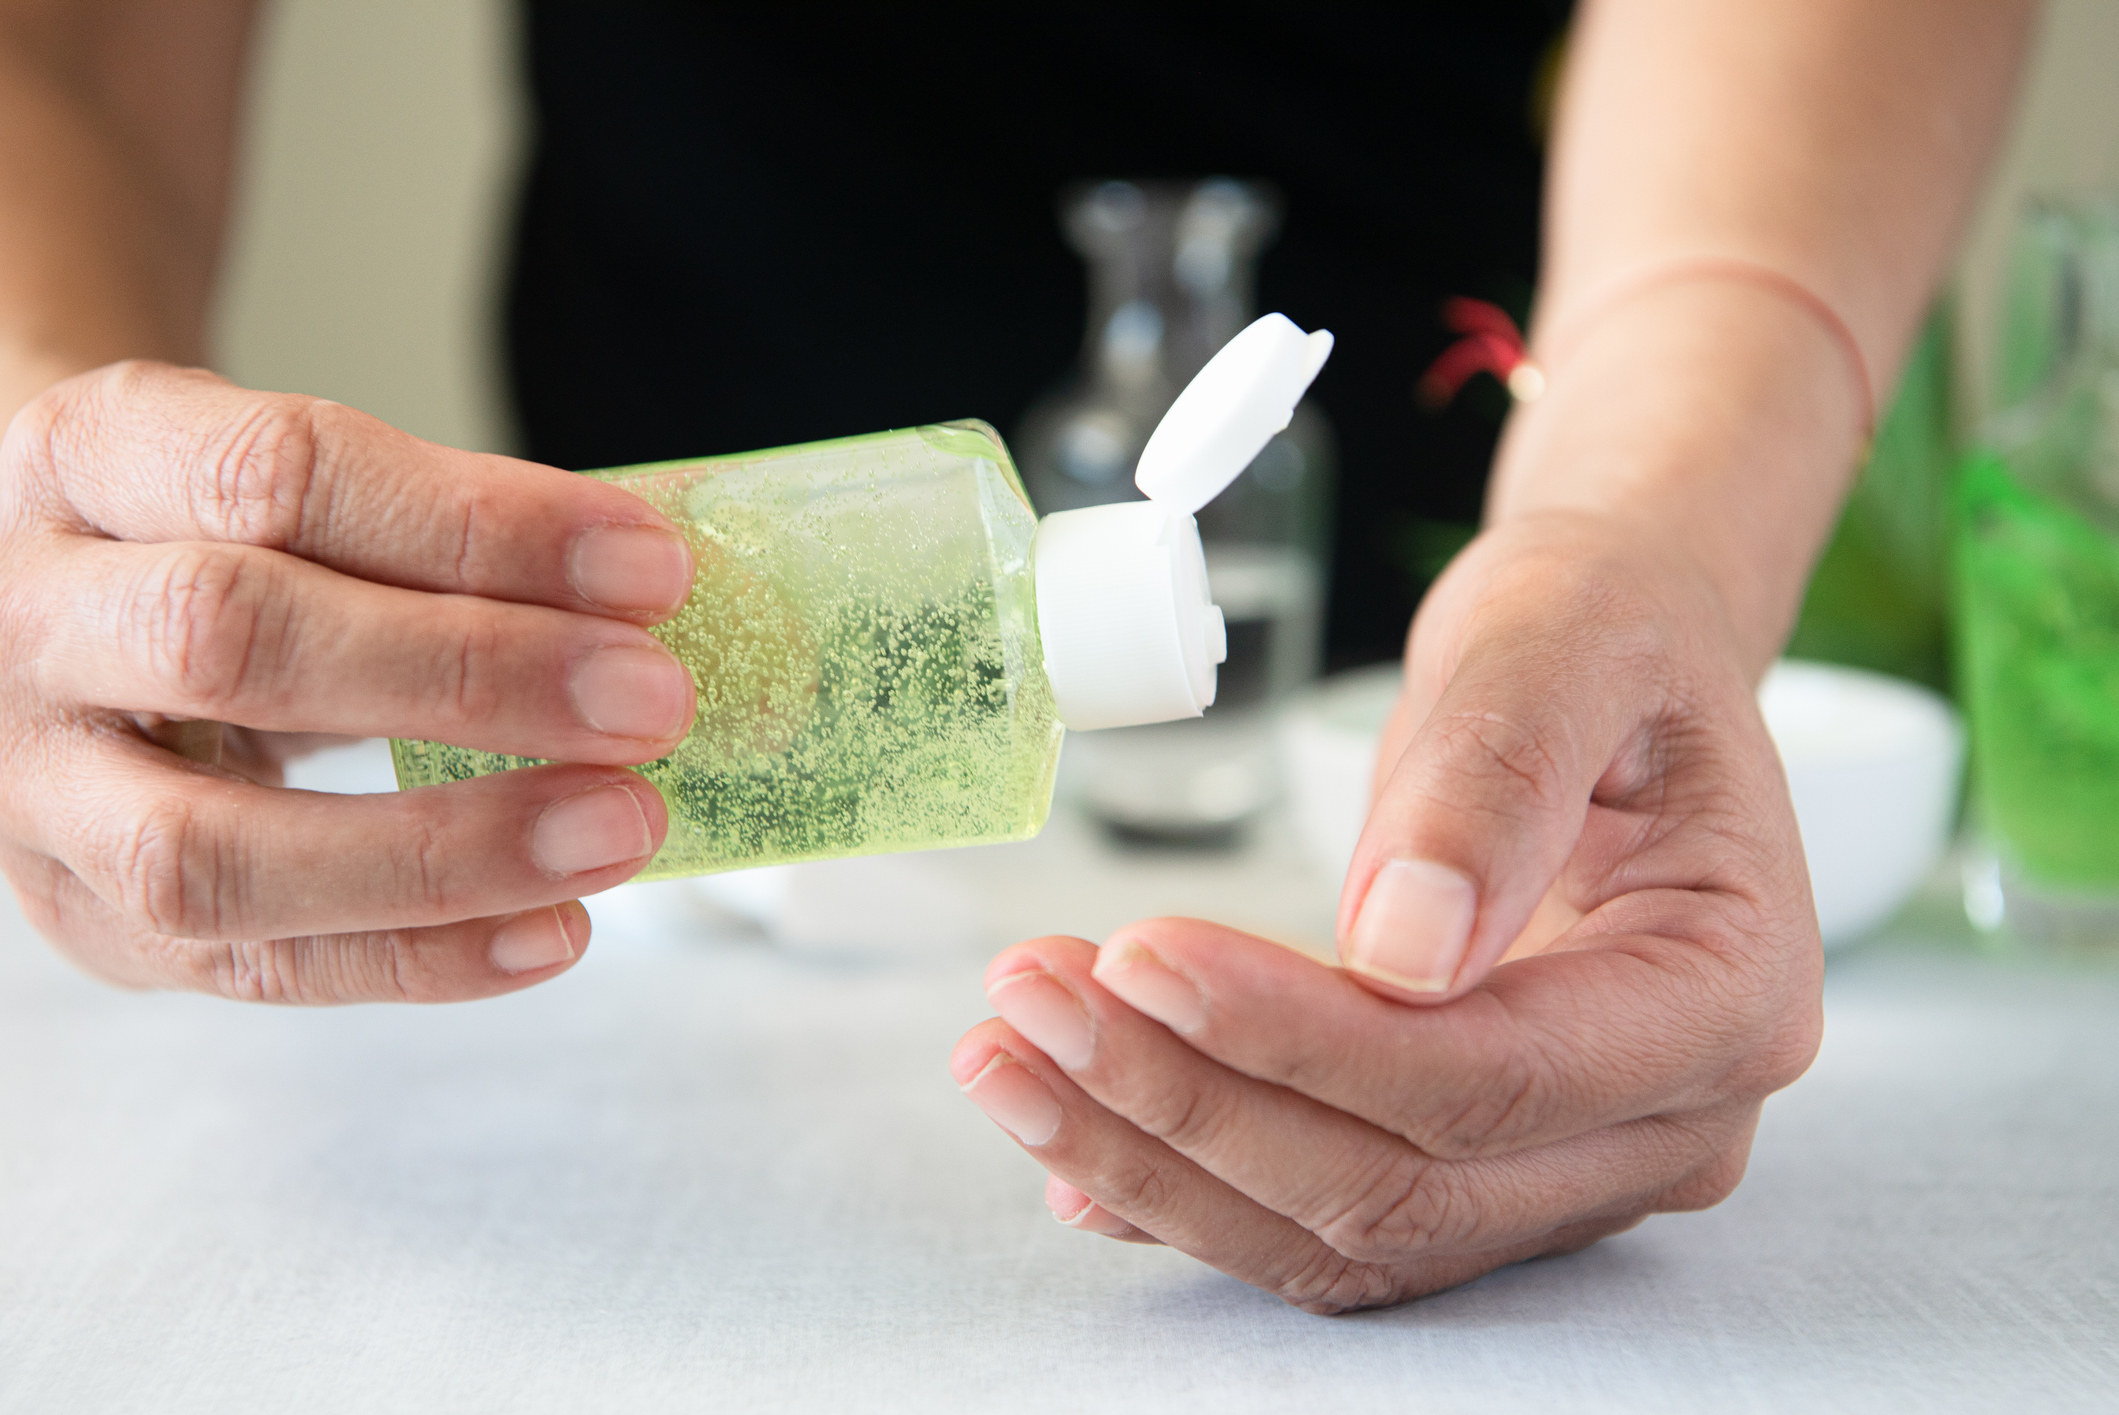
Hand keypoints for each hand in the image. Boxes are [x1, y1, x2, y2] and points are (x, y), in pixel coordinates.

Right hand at [0, 362, 698, 1001]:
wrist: (42, 613)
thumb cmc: (210, 539)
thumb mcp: (282, 481)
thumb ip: (431, 530)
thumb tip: (651, 605)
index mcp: (90, 458)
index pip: (282, 472)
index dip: (479, 525)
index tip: (650, 571)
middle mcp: (30, 619)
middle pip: (233, 641)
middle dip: (471, 674)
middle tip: (652, 701)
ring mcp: (31, 788)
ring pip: (211, 850)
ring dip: (451, 847)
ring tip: (623, 826)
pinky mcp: (83, 919)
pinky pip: (252, 965)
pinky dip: (423, 956)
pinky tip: (555, 928)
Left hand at [951, 513, 1823, 1310]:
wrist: (1603, 668)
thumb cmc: (1602, 631)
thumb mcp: (1567, 639)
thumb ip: (1499, 777)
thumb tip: (1406, 948)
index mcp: (1728, 994)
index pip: (1494, 1075)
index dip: (1303, 1037)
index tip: (1145, 957)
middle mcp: (1666, 1122)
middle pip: (1404, 1183)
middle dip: (1192, 1104)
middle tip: (1029, 996)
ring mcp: (1572, 1164)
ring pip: (1350, 1230)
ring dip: (1159, 1158)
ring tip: (1007, 1056)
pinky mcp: (1479, 1164)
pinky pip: (1327, 1219)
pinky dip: (1188, 1191)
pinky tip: (1069, 1150)